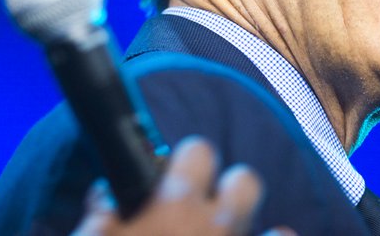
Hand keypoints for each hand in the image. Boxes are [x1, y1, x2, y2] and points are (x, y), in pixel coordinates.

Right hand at [72, 136, 294, 234]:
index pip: (197, 152)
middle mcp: (216, 225)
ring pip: (277, 229)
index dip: (186, 162)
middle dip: (230, 192)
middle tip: (207, 215)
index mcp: (173, 205)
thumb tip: (107, 199)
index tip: (175, 179)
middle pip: (246, 181)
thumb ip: (102, 218)